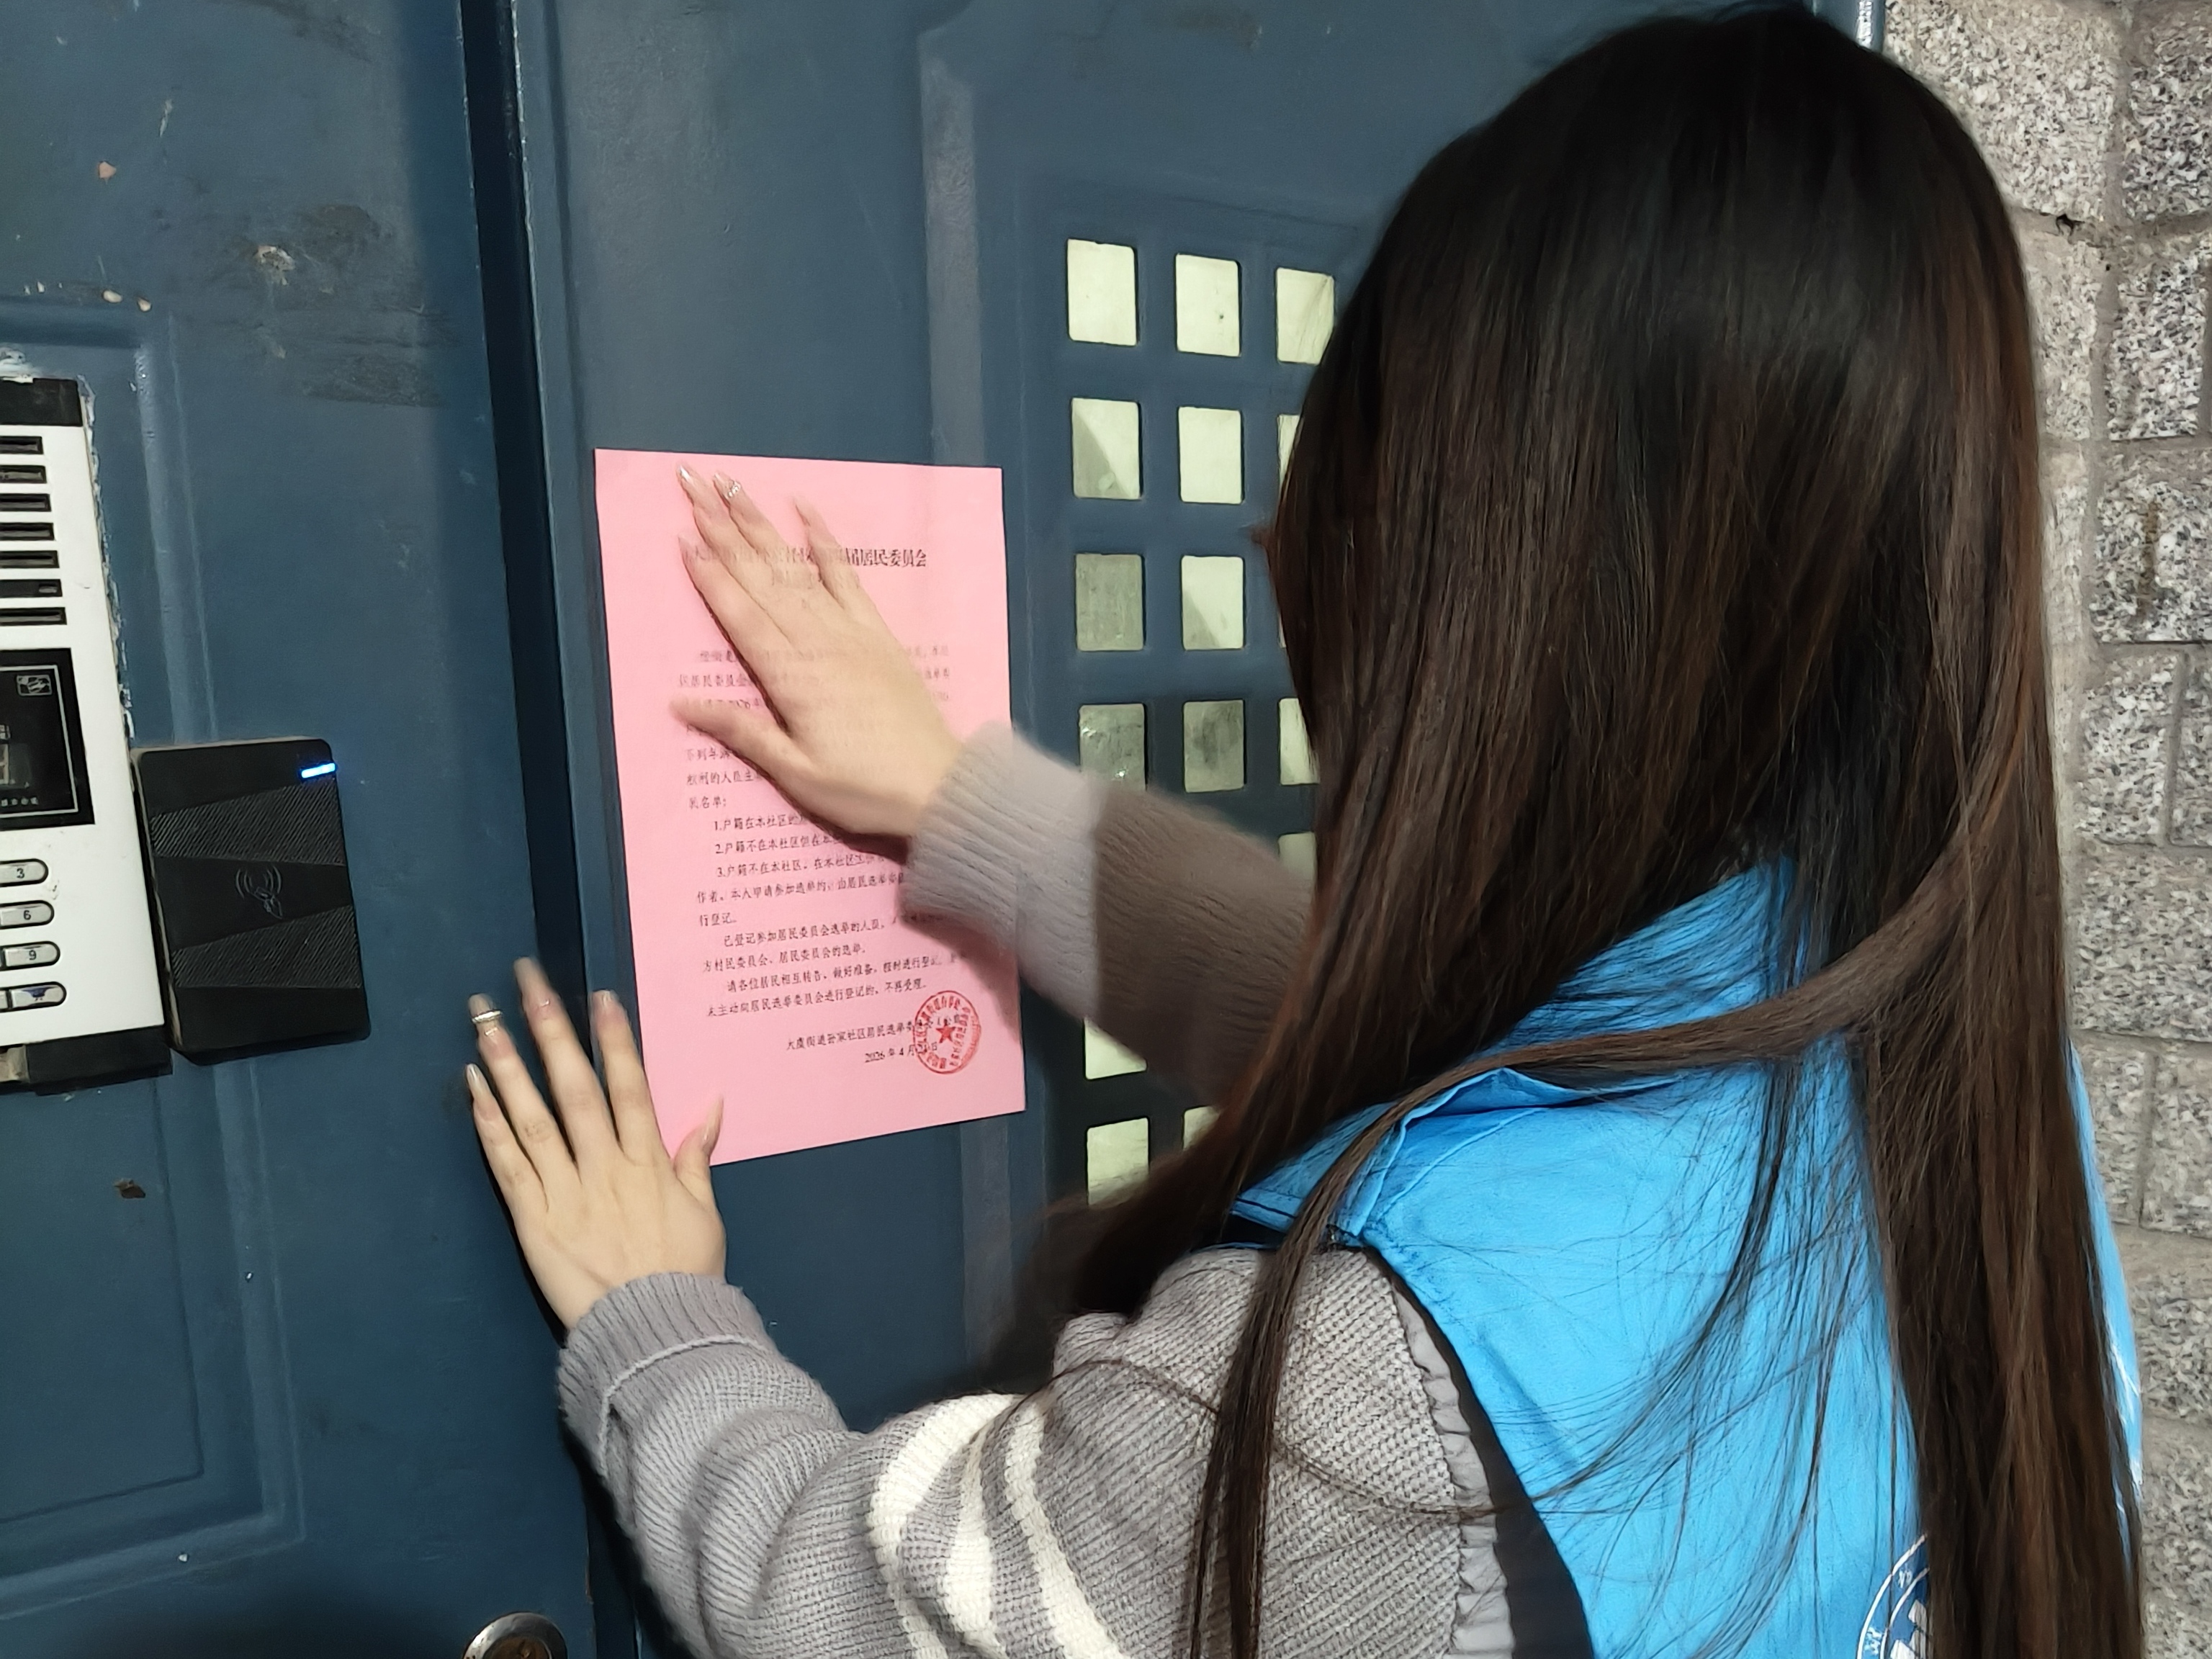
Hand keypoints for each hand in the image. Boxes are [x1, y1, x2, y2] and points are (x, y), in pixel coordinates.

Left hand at [466, 960, 725, 1329]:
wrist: (653, 1336)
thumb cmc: (685, 1275)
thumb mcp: (706, 1214)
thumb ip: (698, 1157)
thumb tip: (711, 1103)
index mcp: (649, 1162)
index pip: (629, 1087)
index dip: (613, 1040)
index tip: (597, 997)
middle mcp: (605, 1166)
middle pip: (574, 1087)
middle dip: (551, 1030)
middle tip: (527, 982)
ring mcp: (565, 1192)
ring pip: (533, 1117)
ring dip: (508, 1064)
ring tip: (485, 1020)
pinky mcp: (532, 1221)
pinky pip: (507, 1164)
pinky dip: (489, 1123)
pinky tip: (474, 1086)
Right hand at [673, 466, 961, 839]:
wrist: (939, 787)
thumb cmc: (863, 790)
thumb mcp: (796, 773)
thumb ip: (742, 731)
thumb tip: (680, 703)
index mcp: (791, 677)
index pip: (741, 615)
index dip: (710, 577)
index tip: (682, 536)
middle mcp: (817, 642)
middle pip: (762, 578)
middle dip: (724, 531)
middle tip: (692, 487)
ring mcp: (850, 631)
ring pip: (796, 568)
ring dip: (762, 526)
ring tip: (733, 487)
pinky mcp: (877, 632)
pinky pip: (847, 576)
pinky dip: (825, 541)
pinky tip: (805, 510)